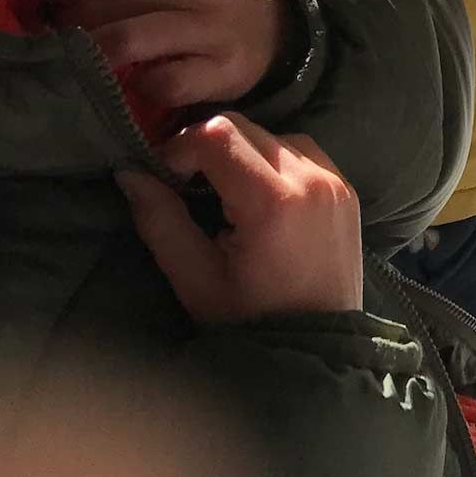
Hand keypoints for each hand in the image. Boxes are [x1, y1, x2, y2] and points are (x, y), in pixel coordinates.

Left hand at [51, 0, 287, 112]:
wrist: (275, 17)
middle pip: (105, 5)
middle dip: (71, 23)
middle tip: (61, 33)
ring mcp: (212, 27)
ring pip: (124, 42)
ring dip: (92, 55)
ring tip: (85, 57)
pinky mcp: (222, 71)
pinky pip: (159, 84)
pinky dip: (137, 85)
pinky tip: (136, 79)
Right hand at [117, 115, 363, 322]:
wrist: (317, 348)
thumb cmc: (249, 322)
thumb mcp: (195, 279)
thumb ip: (160, 221)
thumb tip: (129, 172)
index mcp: (274, 202)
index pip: (218, 135)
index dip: (181, 147)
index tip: (166, 175)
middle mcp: (312, 179)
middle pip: (246, 127)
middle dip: (207, 147)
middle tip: (187, 184)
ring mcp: (336, 180)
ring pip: (273, 134)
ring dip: (241, 152)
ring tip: (223, 193)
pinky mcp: (347, 187)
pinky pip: (303, 151)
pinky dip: (273, 160)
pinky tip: (258, 194)